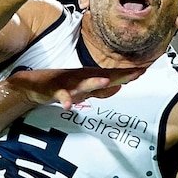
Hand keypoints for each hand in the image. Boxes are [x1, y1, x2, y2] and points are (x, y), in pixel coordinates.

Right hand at [8, 66, 145, 109]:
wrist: (34, 84)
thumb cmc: (61, 86)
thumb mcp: (84, 89)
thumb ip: (100, 89)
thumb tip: (119, 87)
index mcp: (88, 77)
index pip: (111, 75)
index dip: (127, 74)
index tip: (144, 71)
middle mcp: (81, 77)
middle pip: (103, 76)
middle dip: (119, 75)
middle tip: (136, 73)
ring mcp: (68, 83)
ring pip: (83, 83)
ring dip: (94, 82)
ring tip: (106, 82)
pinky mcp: (54, 90)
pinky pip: (60, 96)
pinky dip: (64, 100)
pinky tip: (68, 106)